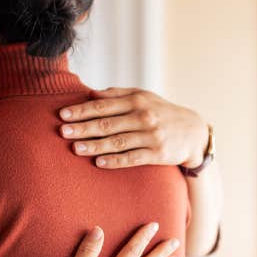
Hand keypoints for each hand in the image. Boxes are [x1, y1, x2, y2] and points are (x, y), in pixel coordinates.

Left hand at [58, 88, 208, 169]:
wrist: (194, 132)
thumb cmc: (161, 112)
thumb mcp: (143, 97)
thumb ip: (117, 95)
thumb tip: (91, 94)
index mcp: (136, 100)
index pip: (103, 106)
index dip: (82, 110)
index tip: (63, 115)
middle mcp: (143, 116)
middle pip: (107, 123)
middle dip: (83, 127)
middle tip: (62, 131)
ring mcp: (151, 136)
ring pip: (117, 141)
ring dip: (95, 145)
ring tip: (75, 148)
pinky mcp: (157, 154)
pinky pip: (132, 158)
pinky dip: (115, 160)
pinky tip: (98, 162)